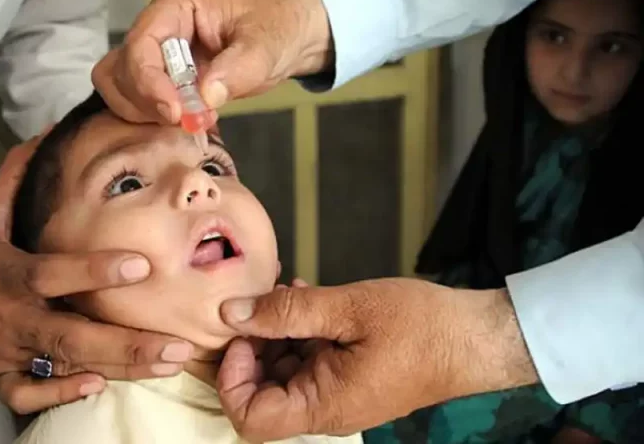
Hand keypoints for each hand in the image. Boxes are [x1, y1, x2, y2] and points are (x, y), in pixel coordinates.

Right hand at [0, 135, 192, 414]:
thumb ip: (20, 176)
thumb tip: (51, 133)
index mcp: (8, 272)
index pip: (56, 272)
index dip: (97, 271)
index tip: (142, 266)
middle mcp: (10, 315)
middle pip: (71, 334)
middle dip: (128, 343)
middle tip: (178, 345)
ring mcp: (3, 350)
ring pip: (63, 366)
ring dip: (117, 368)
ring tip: (166, 364)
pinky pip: (27, 394)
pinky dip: (60, 395)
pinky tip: (99, 386)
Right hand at [91, 0, 332, 124]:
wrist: (290, 37)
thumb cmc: (276, 26)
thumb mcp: (264, 45)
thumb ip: (237, 69)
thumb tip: (205, 96)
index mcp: (176, 7)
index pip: (141, 45)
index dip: (149, 83)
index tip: (174, 111)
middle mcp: (159, 29)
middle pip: (122, 71)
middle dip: (148, 101)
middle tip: (185, 117)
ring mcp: (159, 56)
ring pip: (122, 90)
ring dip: (149, 113)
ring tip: (195, 118)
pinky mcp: (166, 81)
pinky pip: (141, 104)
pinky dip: (158, 120)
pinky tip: (195, 121)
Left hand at [216, 278, 536, 441]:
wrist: (477, 338)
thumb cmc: (421, 326)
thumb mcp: (349, 308)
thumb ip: (286, 311)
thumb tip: (229, 313)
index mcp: (323, 406)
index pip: (249, 417)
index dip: (233, 377)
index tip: (244, 333)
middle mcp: (326, 409)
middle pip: (262, 391)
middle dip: (254, 345)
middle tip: (262, 300)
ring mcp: (338, 393)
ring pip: (283, 371)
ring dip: (277, 331)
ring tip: (287, 290)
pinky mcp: (348, 376)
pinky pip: (309, 359)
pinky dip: (299, 330)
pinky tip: (305, 296)